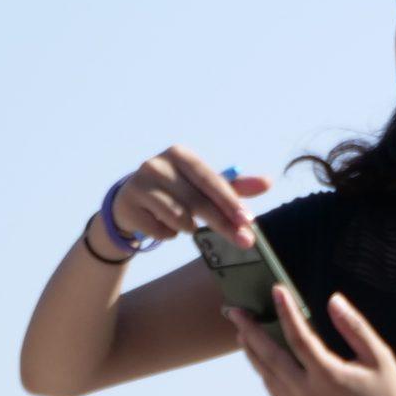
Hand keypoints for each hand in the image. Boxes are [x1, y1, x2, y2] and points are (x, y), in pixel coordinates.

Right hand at [109, 146, 268, 249]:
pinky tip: (163, 224)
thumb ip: (235, 186)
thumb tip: (268, 182)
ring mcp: (139, 184)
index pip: (211, 180)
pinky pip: (161, 231)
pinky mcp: (128, 206)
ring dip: (190, 227)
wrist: (131, 201)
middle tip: (245, 241)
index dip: (231, 202)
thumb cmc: (177, 190)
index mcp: (181, 154)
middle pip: (198, 201)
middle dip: (224, 224)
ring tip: (186, 221)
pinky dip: (169, 233)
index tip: (249, 220)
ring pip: (179, 218)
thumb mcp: (204, 186)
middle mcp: (157, 164)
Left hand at [229, 287, 395, 395]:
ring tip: (241, 331)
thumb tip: (333, 300)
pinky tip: (261, 360)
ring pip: (266, 375)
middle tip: (234, 311)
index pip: (299, 337)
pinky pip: (273, 390)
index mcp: (329, 376)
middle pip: (270, 357)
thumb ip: (355, 327)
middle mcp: (308, 393)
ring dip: (251, 352)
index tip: (276, 289)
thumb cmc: (390, 395)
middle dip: (250, 332)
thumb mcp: (380, 357)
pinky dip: (262, 372)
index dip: (286, 311)